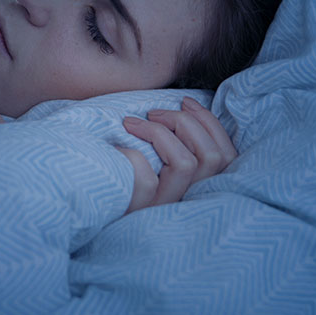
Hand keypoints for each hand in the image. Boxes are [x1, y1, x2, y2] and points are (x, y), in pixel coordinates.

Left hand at [115, 96, 236, 214]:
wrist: (89, 202)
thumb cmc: (123, 169)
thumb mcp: (157, 157)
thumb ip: (180, 142)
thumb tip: (186, 107)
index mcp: (200, 185)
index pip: (226, 155)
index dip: (209, 123)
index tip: (185, 102)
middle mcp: (190, 200)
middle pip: (213, 157)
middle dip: (184, 123)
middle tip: (152, 114)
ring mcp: (166, 208)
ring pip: (185, 164)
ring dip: (159, 133)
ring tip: (131, 124)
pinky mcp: (141, 212)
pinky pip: (146, 179)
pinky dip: (133, 156)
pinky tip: (116, 150)